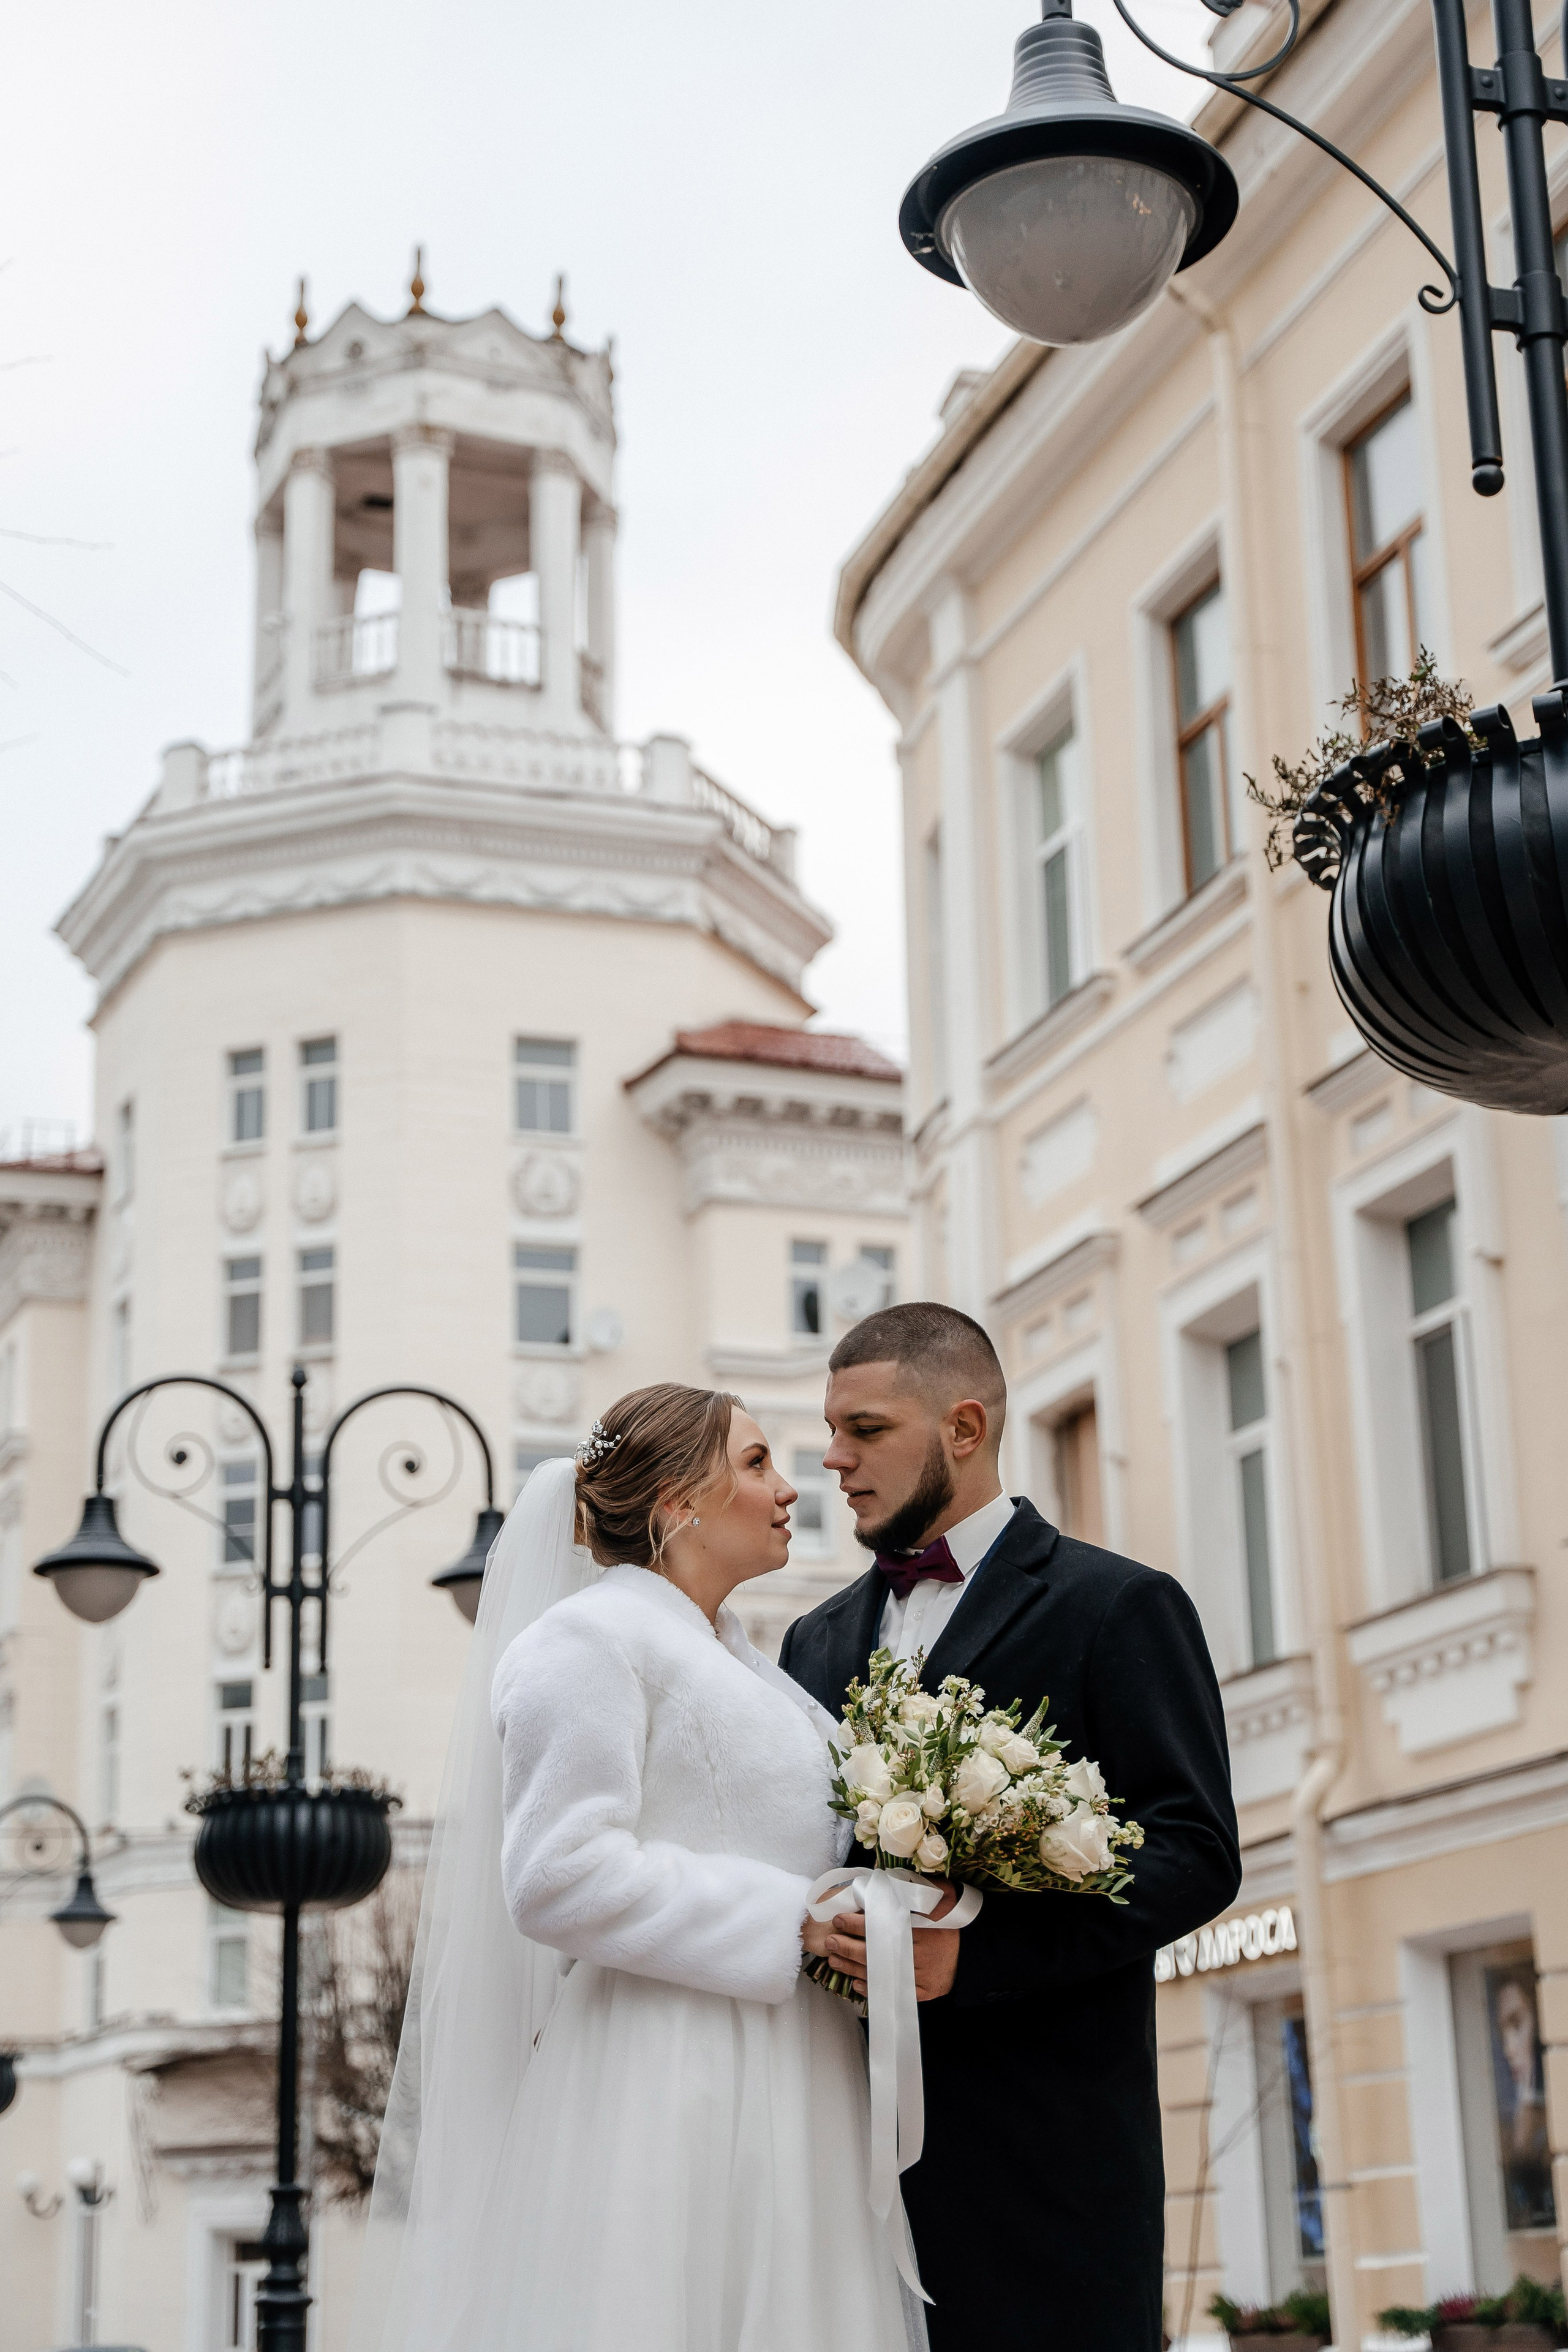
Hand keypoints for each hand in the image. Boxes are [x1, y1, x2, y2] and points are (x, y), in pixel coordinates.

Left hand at [820, 1881, 961, 2002]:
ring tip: (834, 1960)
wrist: (977, 1948)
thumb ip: (912, 1888)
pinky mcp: (925, 1991)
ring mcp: (921, 1976)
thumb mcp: (939, 1894)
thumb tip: (880, 1882)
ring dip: (852, 1968)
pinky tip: (856, 1983)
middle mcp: (919, 1954)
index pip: (880, 1926)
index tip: (839, 1919)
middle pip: (875, 1952)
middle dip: (847, 1947)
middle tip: (829, 1941)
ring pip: (880, 1974)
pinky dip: (874, 1989)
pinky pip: (894, 1993)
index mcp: (920, 1928)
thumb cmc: (953, 1917)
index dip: (856, 1923)